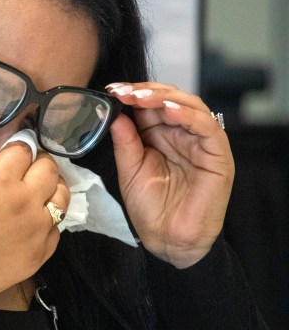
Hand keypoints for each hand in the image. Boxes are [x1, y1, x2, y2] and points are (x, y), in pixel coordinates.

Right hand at [0, 142, 68, 297]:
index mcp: (1, 180)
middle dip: (40, 163)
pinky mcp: (42, 251)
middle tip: (32, 167)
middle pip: (49, 169)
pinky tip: (36, 222)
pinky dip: (47, 222)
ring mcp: (38, 227)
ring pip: (62, 197)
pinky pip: (56, 229)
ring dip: (53, 189)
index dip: (20, 147)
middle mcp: (26, 200)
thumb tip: (4, 171)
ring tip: (43, 192)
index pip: (24, 149)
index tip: (18, 151)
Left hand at [107, 82, 233, 267]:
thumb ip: (125, 141)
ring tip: (141, 96)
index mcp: (160, 135)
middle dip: (146, 91)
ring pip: (190, 106)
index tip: (112, 90)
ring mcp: (201, 143)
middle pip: (170, 99)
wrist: (167, 239)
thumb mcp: (129, 169)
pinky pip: (207, 127)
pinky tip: (168, 109)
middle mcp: (182, 134)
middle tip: (123, 91)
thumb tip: (115, 113)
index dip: (133, 93)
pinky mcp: (218, 155)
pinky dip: (188, 115)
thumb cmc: (150, 207)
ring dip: (164, 97)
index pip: (151, 104)